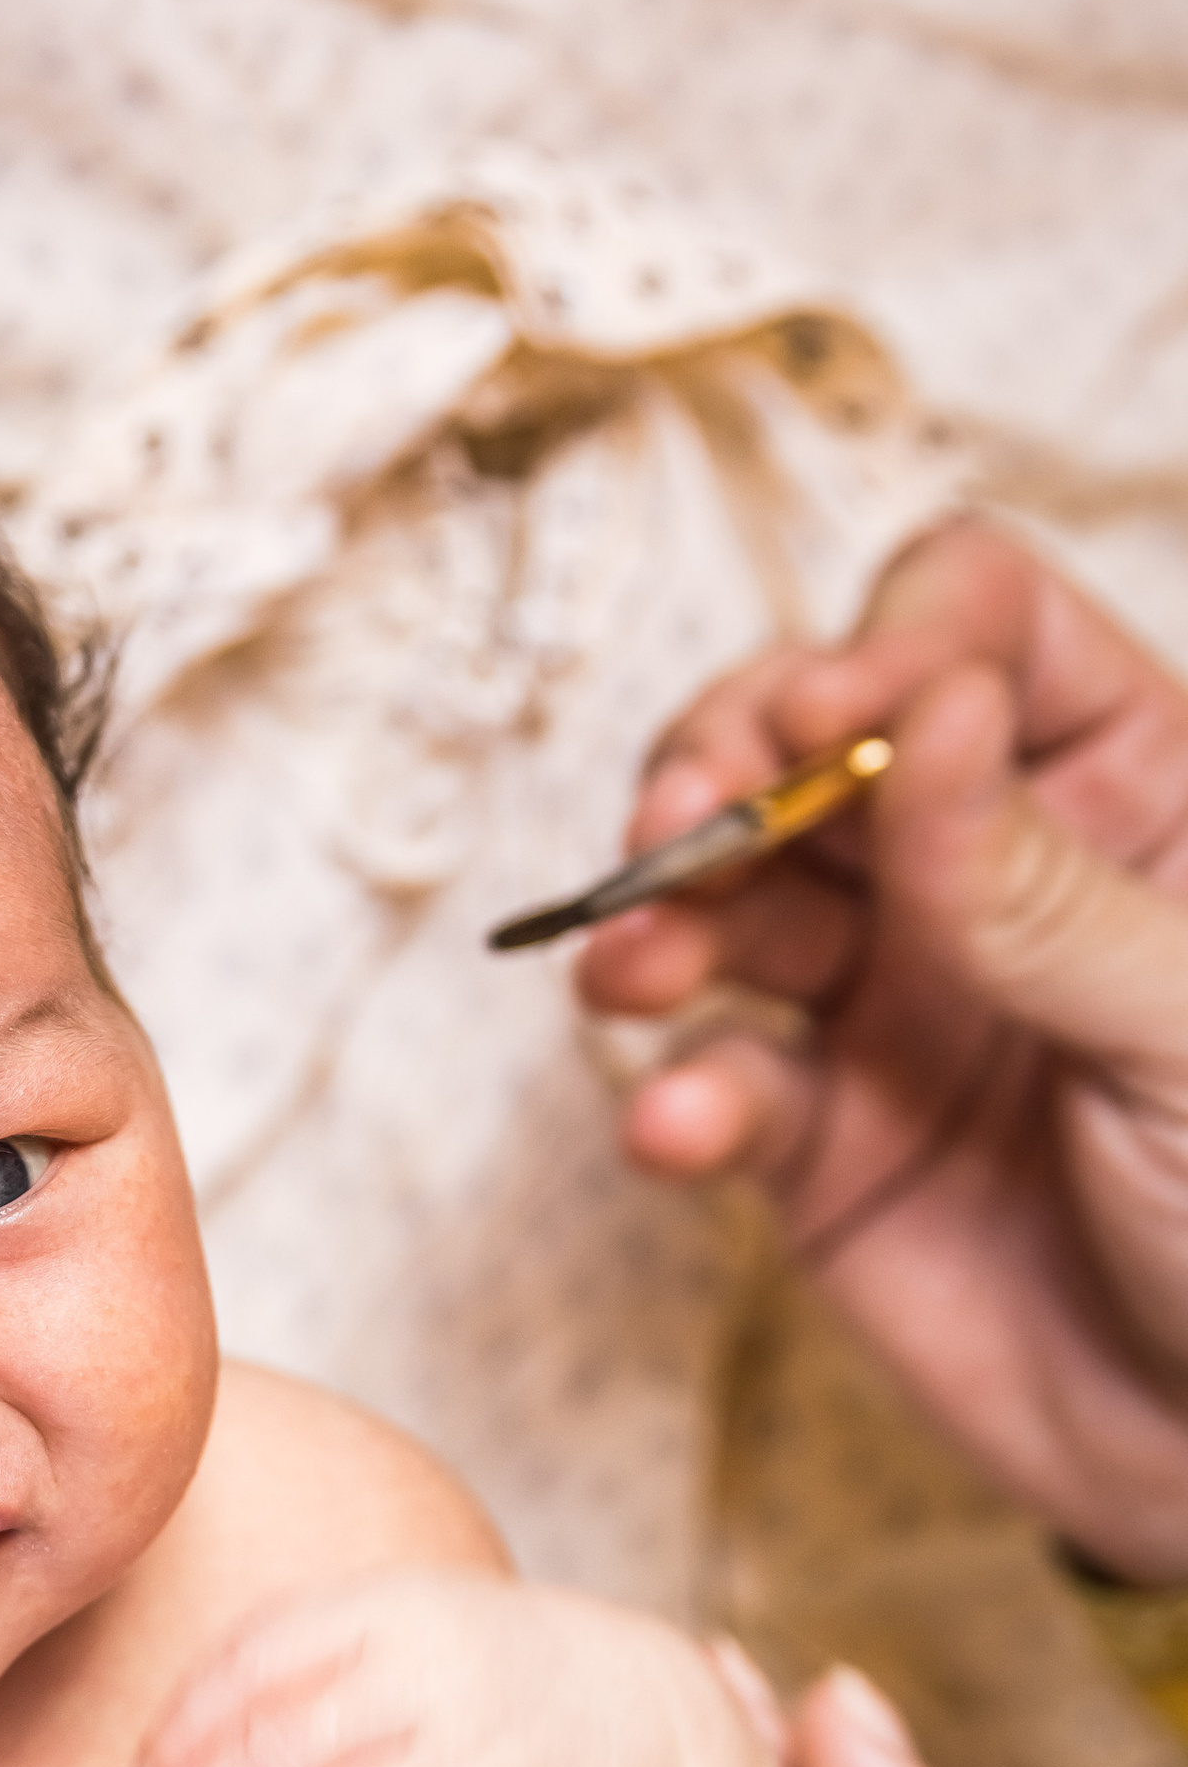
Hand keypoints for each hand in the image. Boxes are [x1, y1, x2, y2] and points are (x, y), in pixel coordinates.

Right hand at [581, 520, 1187, 1577]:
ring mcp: (890, 997)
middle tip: (685, 820)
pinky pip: (716, 1078)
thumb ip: (1036, 886)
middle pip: (811, 735)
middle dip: (726, 761)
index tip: (832, 725)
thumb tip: (927, 712)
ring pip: (733, 893)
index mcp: (1128, 792)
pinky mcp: (814, 1137)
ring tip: (639, 961)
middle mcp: (982, 870)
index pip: (980, 629)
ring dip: (664, 912)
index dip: (892, 644)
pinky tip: (681, 1125)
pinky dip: (676, 1092)